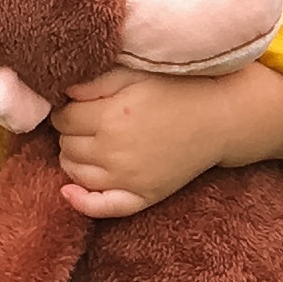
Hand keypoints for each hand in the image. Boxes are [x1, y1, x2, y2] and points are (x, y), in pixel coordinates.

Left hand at [48, 65, 244, 218]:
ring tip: (87, 143)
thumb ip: (96, 82)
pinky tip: (68, 193)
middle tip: (86, 121)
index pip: (63, 118)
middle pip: (66, 146)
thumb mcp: (135, 73)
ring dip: (73, 158)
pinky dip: (81, 203)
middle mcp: (113, 152)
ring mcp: (127, 179)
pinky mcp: (142, 196)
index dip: (66, 109)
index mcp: (110, 117)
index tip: (76, 104)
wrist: (220, 118)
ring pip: (75, 173)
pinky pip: (102, 208)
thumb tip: (62, 93)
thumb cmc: (178, 89)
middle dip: (70, 132)